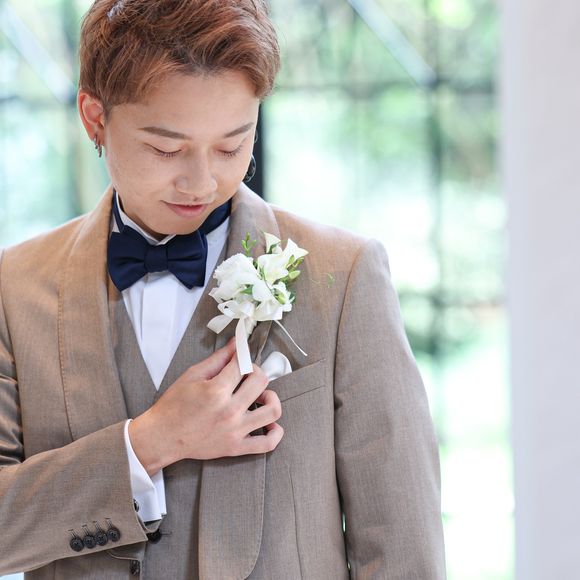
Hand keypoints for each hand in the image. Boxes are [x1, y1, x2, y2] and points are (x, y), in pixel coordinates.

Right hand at [128, 339, 283, 475]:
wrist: (162, 437)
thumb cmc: (174, 406)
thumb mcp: (192, 375)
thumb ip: (218, 359)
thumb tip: (236, 344)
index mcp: (216, 391)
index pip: (243, 364)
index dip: (243, 355)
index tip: (242, 354)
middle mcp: (229, 410)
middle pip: (261, 382)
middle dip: (255, 372)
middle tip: (246, 374)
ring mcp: (235, 430)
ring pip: (272, 410)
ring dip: (270, 398)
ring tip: (260, 396)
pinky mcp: (236, 447)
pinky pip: (267, 443)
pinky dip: (275, 433)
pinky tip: (270, 423)